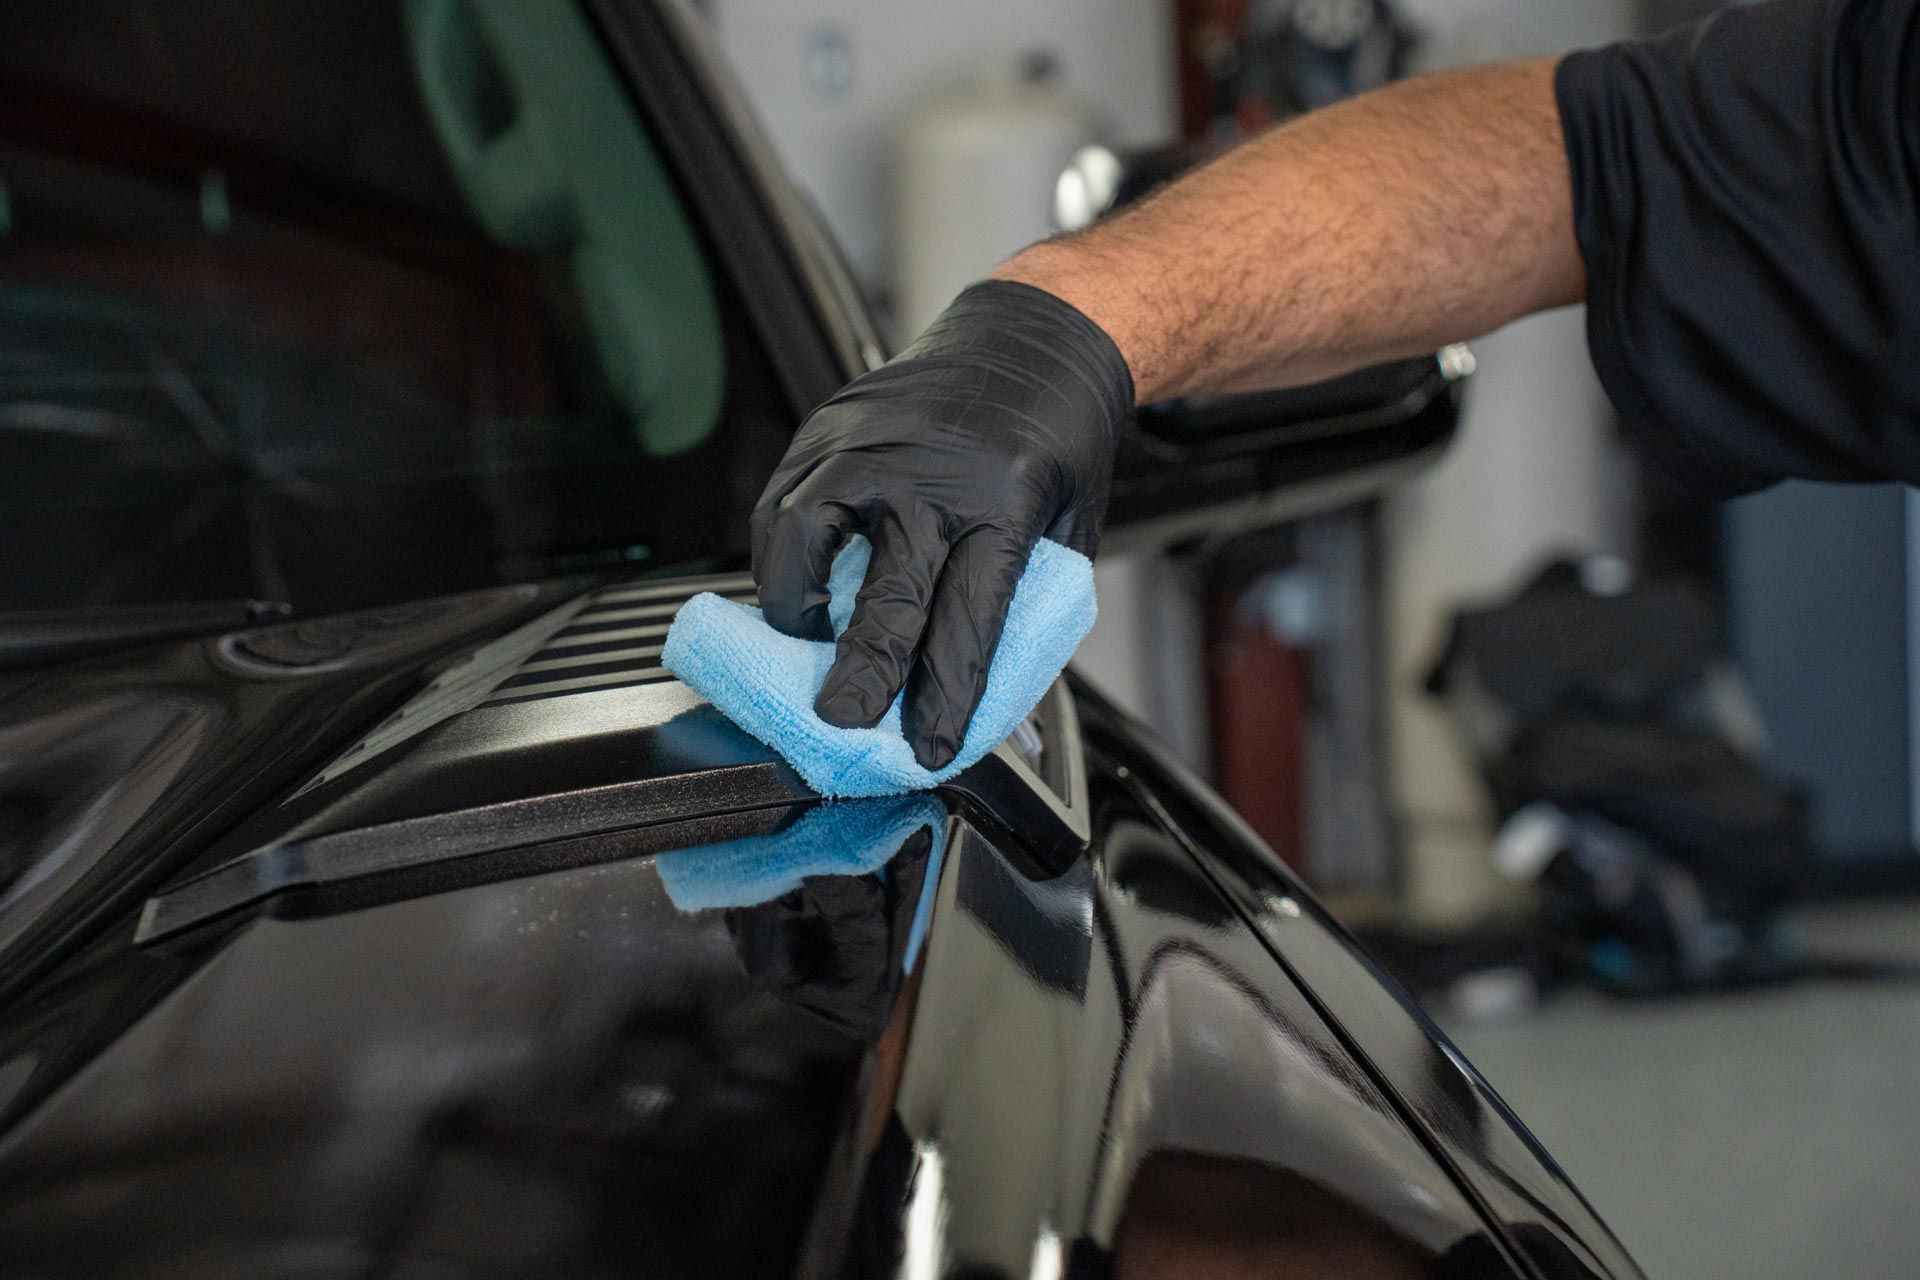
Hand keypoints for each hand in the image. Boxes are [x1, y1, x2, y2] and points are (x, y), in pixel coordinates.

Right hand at [751, 280, 1132, 768]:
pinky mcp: (827, 429)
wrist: (1032, 338)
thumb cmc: (1054, 442)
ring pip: (802, 537)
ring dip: (795, 607)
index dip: (944, 695)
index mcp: (1005, 502)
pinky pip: (781, 506)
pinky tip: (798, 588)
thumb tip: (982, 702)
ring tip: (805, 645)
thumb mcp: (1067, 527)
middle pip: (887, 593)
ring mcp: (869, 445)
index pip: (968, 619)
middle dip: (861, 673)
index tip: (926, 748)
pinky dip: (780, 559)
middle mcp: (931, 473)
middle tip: (842, 720)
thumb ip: (1025, 606)